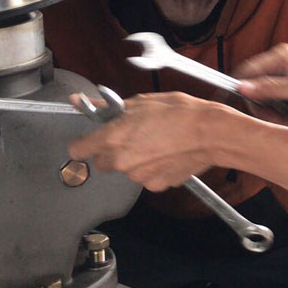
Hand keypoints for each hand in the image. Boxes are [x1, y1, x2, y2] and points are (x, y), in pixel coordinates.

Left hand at [69, 91, 232, 190]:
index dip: (84, 143)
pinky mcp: (155, 185)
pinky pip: (146, 178)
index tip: (90, 140)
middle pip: (102, 162)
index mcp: (113, 137)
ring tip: (156, 142)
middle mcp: (121, 160)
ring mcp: (138, 176)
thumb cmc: (180, 113)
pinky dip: (152, 169)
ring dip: (134, 159)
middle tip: (132, 136)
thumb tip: (82, 102)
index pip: (78, 149)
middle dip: (111, 151)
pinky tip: (166, 154)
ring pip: (126, 170)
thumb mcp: (141, 102)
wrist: (209, 133)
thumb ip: (108, 107)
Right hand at [235, 44, 287, 132]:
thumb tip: (242, 88)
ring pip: (263, 109)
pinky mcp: (284, 101)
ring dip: (283, 120)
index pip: (247, 71)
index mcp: (281, 57)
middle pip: (253, 95)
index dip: (239, 88)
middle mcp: (278, 69)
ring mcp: (280, 86)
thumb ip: (271, 89)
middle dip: (272, 112)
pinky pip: (274, 116)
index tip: (231, 102)